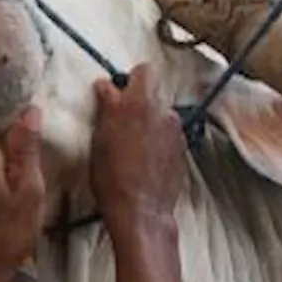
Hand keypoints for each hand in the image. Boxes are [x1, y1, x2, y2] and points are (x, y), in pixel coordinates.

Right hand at [90, 64, 187, 228]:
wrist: (140, 210)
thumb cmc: (112, 179)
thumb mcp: (99, 141)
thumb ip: (106, 109)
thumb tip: (106, 90)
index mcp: (134, 103)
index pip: (137, 72)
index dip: (121, 83)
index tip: (110, 94)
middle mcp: (158, 109)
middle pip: (151, 84)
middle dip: (137, 93)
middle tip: (122, 112)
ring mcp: (174, 127)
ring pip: (161, 108)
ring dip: (150, 115)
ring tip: (135, 139)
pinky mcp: (182, 144)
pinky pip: (169, 129)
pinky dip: (159, 135)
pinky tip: (147, 154)